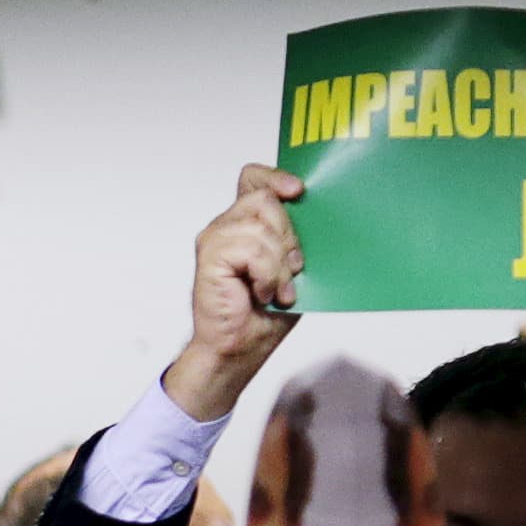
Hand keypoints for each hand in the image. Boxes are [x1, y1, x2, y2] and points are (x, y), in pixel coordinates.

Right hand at [162, 166, 303, 421]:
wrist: (241, 348)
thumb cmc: (265, 313)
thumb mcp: (290, 266)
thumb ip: (293, 236)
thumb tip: (316, 215)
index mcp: (245, 224)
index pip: (253, 178)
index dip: (275, 177)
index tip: (297, 192)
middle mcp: (227, 227)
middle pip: (263, 198)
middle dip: (288, 234)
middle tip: (292, 269)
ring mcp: (215, 240)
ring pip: (258, 226)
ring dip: (277, 263)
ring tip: (277, 289)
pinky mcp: (209, 258)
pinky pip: (250, 249)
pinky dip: (265, 274)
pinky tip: (262, 293)